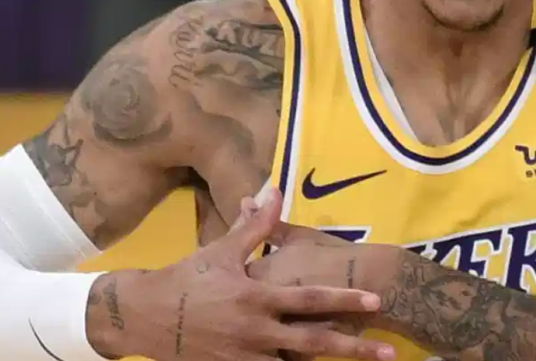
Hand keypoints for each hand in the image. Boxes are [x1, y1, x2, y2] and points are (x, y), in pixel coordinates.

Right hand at [97, 187, 395, 360]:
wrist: (145, 315)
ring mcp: (244, 358)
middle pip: (314, 344)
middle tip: (389, 353)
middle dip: (354, 349)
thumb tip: (274, 191)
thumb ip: (255, 226)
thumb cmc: (189, 278)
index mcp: (258, 298)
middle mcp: (256, 332)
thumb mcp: (222, 250)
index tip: (376, 303)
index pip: (311, 301)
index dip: (345, 302)